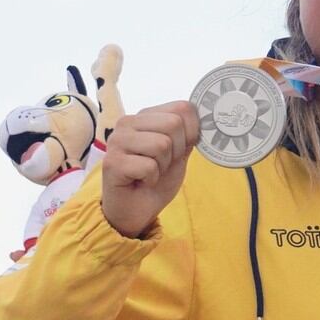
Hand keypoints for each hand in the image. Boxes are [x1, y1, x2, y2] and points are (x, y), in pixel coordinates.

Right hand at [101, 102, 198, 237]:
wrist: (136, 211)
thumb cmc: (156, 180)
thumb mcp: (179, 154)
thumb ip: (188, 134)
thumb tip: (206, 116)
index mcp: (145, 116)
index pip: (182, 108)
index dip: (190, 133)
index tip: (177, 151)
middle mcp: (127, 122)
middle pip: (173, 123)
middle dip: (176, 151)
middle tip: (161, 165)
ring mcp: (117, 141)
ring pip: (161, 144)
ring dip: (163, 166)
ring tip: (150, 173)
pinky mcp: (112, 162)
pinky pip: (149, 166)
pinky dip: (151, 179)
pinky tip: (141, 182)